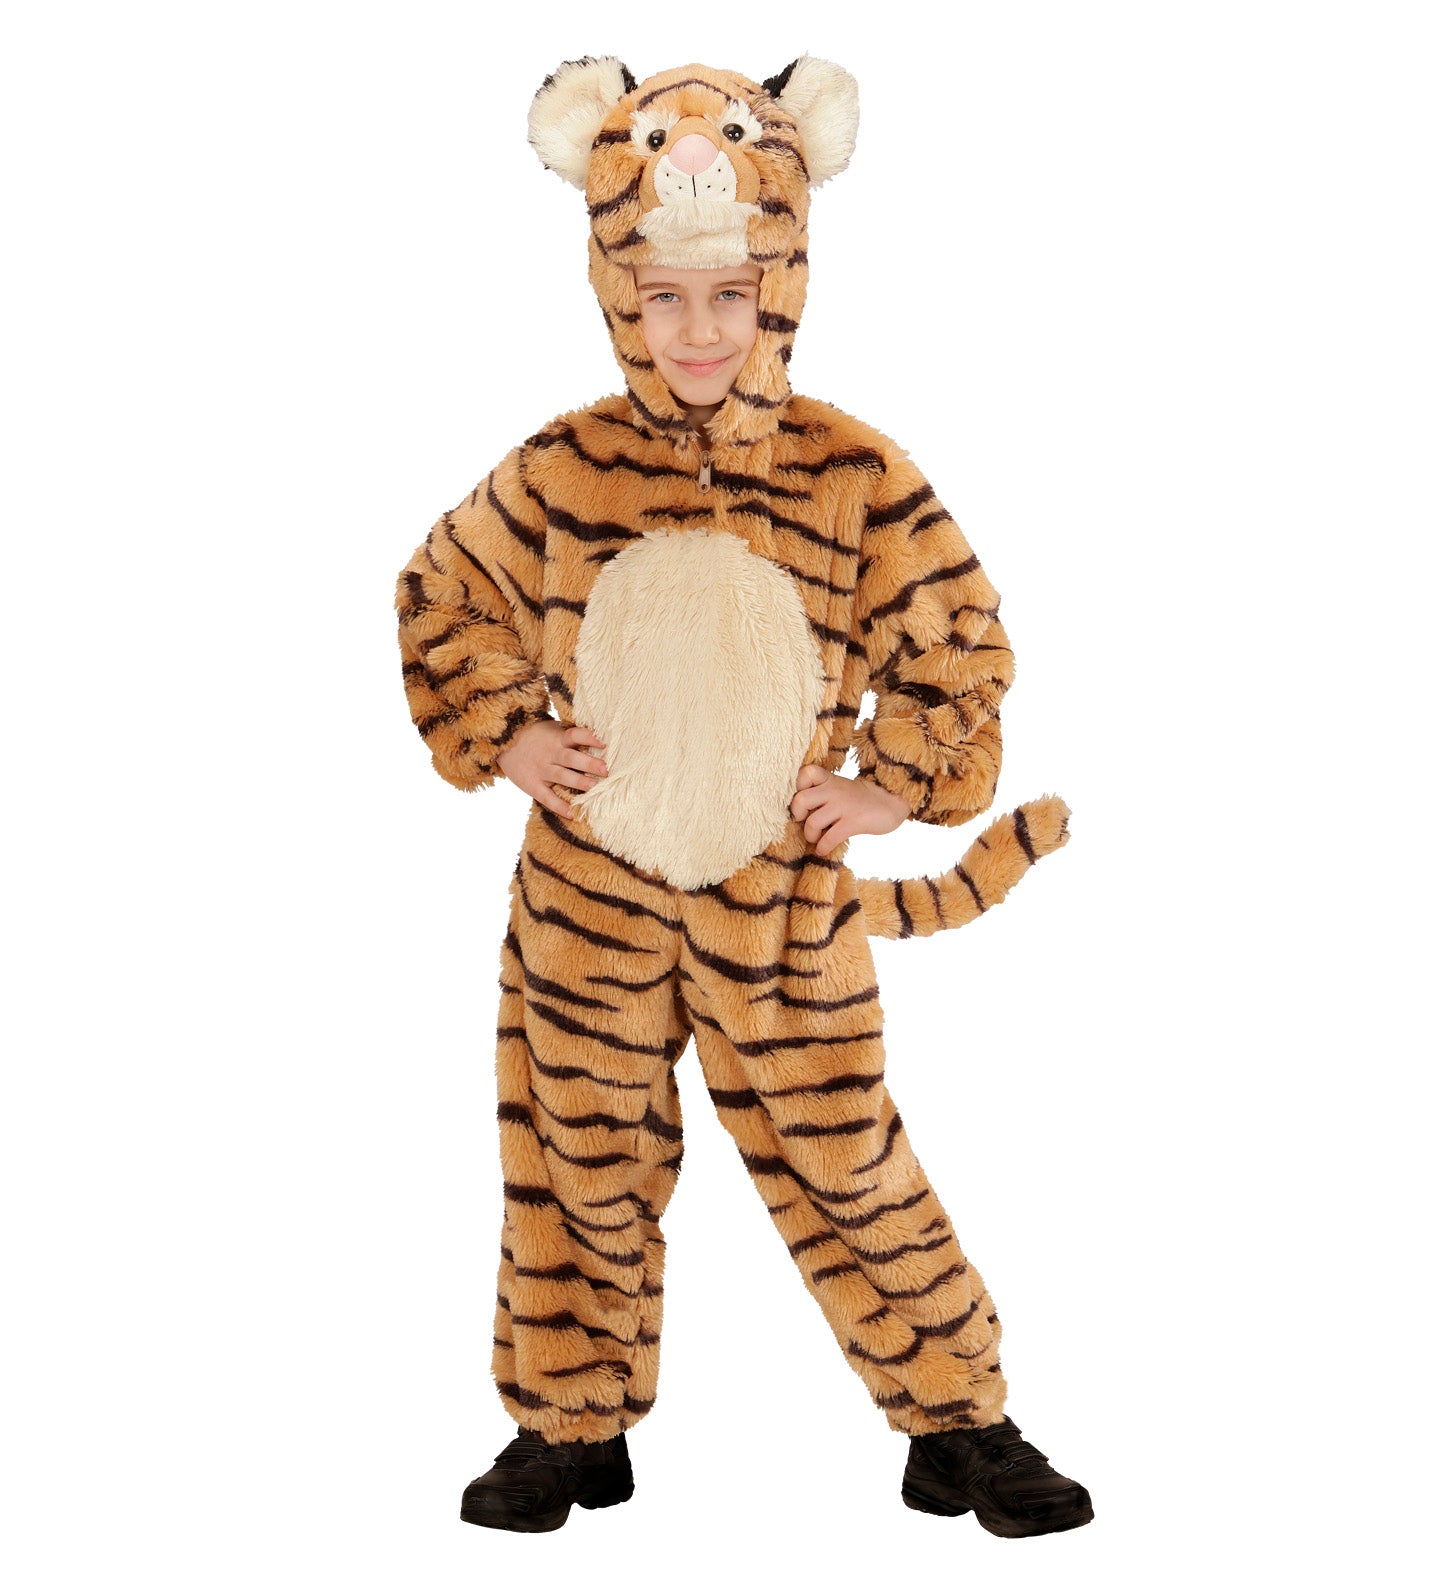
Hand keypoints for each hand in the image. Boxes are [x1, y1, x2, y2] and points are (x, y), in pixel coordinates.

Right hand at [495, 721, 606, 817]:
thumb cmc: (535, 736)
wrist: (502, 744)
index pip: (575, 735)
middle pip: (572, 758)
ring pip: (563, 776)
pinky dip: (560, 806)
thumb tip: (599, 736)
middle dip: (589, 764)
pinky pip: (547, 798)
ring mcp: (541, 770)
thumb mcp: (551, 729)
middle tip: (605, 770)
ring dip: (579, 782)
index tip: (604, 742)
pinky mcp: (533, 785)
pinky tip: (573, 814)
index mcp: (557, 738)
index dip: (589, 737)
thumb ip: (570, 734)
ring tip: (595, 788)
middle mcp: (550, 754)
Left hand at [789, 764, 909, 856]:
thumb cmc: (861, 799)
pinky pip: (830, 838)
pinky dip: (823, 847)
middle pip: (801, 800)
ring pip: (812, 822)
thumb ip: (823, 793)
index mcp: (831, 780)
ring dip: (810, 835)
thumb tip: (800, 813)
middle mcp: (835, 790)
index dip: (799, 786)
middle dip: (798, 814)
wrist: (892, 803)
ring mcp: (844, 806)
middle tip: (804, 821)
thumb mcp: (841, 788)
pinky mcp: (854, 822)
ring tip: (816, 838)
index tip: (805, 800)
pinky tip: (824, 849)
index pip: (807, 772)